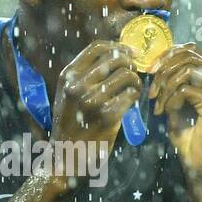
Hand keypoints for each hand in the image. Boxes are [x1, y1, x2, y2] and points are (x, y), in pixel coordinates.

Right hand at [49, 40, 141, 186]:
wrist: (67, 154)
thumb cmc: (71, 122)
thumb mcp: (67, 93)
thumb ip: (83, 74)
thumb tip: (116, 53)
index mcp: (67, 76)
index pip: (97, 47)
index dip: (119, 46)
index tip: (131, 52)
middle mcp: (78, 86)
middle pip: (116, 59)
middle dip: (130, 63)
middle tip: (133, 73)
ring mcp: (92, 101)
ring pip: (126, 75)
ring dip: (135, 80)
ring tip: (132, 89)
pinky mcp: (108, 116)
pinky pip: (131, 95)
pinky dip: (135, 96)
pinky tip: (131, 101)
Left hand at [147, 43, 201, 185]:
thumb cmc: (190, 139)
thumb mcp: (176, 104)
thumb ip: (171, 83)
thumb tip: (155, 65)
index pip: (192, 50)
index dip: (168, 55)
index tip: (151, 71)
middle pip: (189, 54)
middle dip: (163, 69)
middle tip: (151, 91)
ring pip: (187, 68)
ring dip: (165, 85)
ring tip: (158, 104)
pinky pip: (186, 89)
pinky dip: (171, 99)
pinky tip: (167, 113)